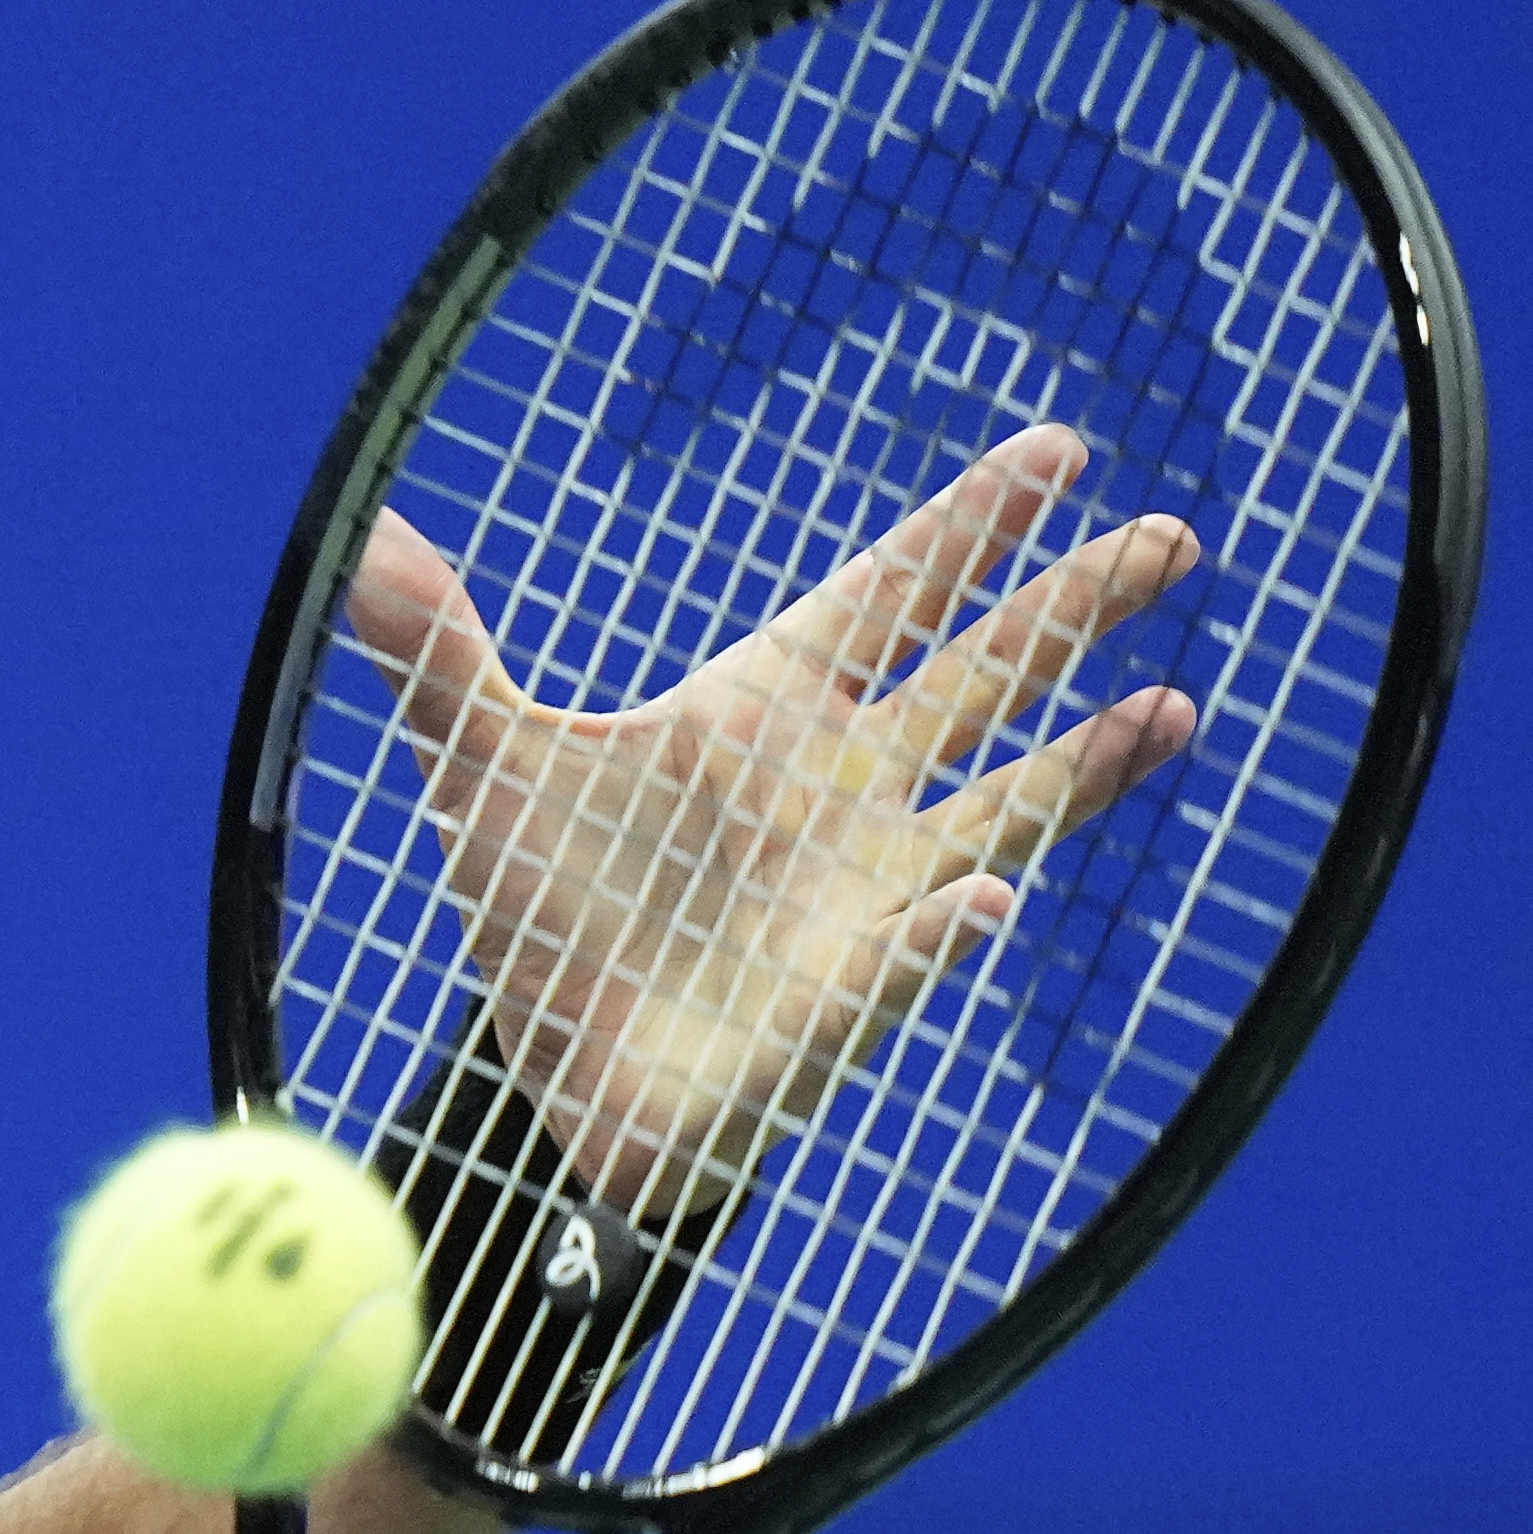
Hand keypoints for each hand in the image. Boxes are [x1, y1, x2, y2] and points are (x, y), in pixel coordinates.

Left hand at [339, 423, 1203, 1226]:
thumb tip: (354, 541)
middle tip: (1176, 536)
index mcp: (764, 711)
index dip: (969, 528)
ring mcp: (869, 887)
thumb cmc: (542, 919)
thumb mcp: (479, 770)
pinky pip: (915, 950)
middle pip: (984, 676)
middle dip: (1075, 609)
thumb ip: (435, 654)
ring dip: (1091, 760)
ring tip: (1178, 705)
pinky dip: (947, 928)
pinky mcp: (855, 989)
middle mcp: (843, 788)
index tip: (1058, 452)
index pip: (890, 593)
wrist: (559, 1081)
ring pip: (1009, 803)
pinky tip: (993, 901)